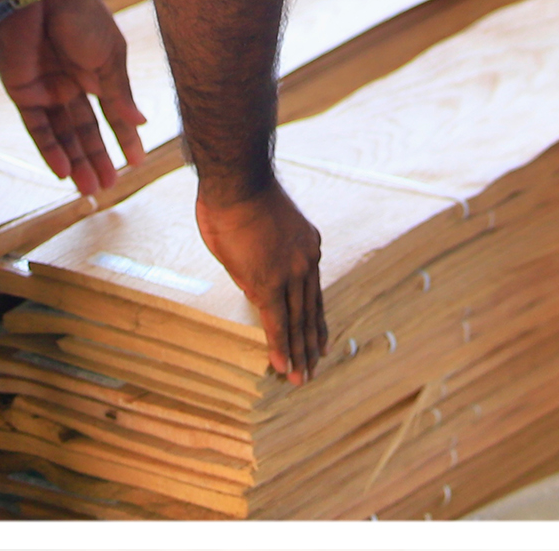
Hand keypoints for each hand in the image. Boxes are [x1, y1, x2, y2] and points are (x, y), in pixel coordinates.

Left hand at [0, 0, 146, 197]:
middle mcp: (72, 85)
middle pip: (86, 130)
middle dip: (98, 158)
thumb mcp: (110, 57)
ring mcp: (47, 90)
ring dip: (76, 162)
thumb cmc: (81, 16)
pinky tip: (64, 172)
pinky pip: (37, 128)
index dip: (124, 138)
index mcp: (97, 72)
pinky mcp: (23, 93)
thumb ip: (120, 93)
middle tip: (110, 187)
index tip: (136, 162)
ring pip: (63, 135)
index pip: (112, 113)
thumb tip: (141, 123)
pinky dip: (50, 150)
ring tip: (90, 190)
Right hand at [194, 175, 327, 384]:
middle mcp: (305, 262)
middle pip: (311, 311)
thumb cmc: (237, 197)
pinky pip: (277, 322)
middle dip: (312, 343)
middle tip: (315, 368)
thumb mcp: (259, 229)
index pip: (313, 293)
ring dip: (300, 353)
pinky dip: (281, 347)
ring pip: (298, 322)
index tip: (321, 341)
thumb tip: (253, 286)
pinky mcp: (268, 282)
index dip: (316, 320)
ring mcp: (289, 273)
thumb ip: (260, 259)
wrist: (237, 180)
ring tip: (302, 378)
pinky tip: (284, 368)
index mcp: (307, 246)